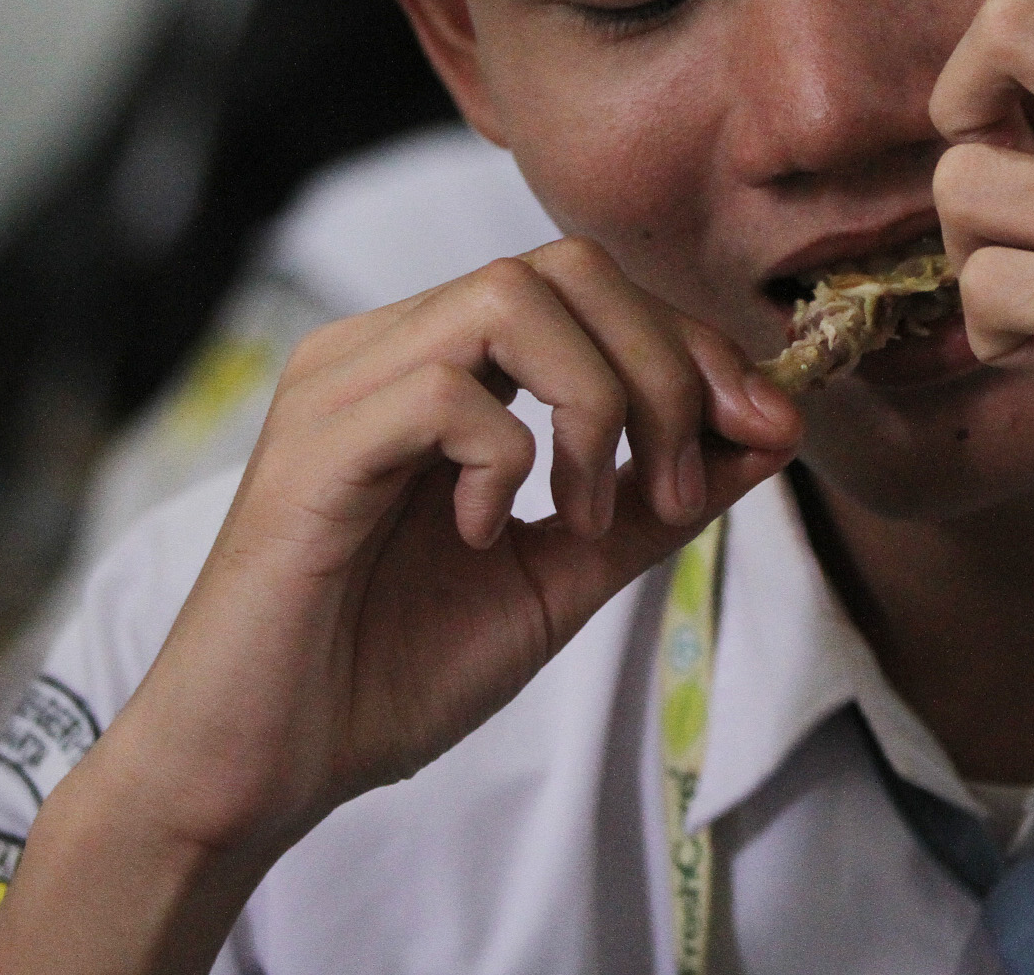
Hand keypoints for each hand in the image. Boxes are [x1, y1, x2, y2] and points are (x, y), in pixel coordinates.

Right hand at [74, 236, 797, 861]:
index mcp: (441, 367)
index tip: (767, 429)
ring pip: (510, 298)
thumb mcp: (564, 575)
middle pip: (564, 265)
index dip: (695, 346)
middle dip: (664, 364)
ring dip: (593, 404)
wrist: (262, 769)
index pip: (591, 287)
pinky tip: (481, 535)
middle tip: (677, 483)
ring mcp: (342, 385)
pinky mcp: (314, 445)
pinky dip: (504, 458)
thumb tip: (771, 432)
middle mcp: (385, 348)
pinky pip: (444, 390)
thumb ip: (657, 499)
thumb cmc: (388, 671)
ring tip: (585, 512)